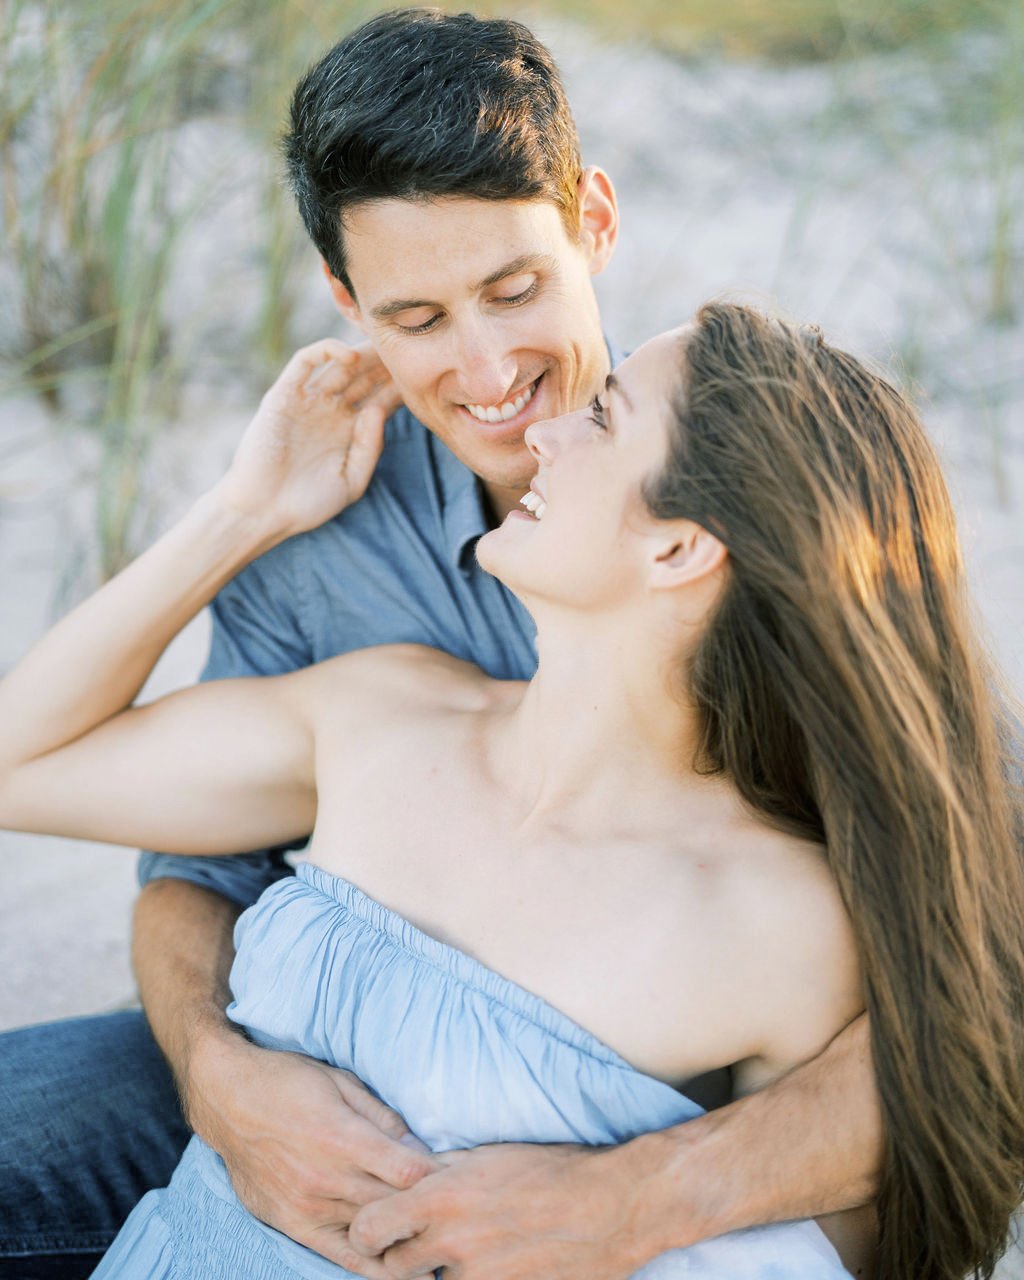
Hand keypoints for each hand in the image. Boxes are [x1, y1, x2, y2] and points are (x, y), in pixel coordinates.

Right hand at [186, 1035, 439, 1277]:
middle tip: (463, 1212)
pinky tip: (401, 1268)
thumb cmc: (287, 1080)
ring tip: (442, 1239)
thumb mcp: (340, 1081)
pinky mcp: (294, 1225)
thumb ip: (381, 1117)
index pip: (409, 1172)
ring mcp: (309, 1207)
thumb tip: (417, 1145)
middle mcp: (327, 1179)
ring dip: (406, 1234)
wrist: (227, 1099)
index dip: (441, 1178)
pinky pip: (341, 1256)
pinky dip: (373, 1265)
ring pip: (373, 1233)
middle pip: (395, 1207)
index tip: (465, 1179)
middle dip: (431, 1209)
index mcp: (343, 1137)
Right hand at [216, 339, 399, 539]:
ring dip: (363, 354)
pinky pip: (305, 362)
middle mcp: (329, 412)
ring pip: (339, 365)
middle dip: (385, 366)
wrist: (263, 512)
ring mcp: (307, 401)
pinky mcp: (283, 394)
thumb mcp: (352, 480)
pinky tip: (352, 356)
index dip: (399, 388)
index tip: (423, 379)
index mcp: (348, 432)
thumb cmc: (307, 504)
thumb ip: (370, 448)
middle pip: (363, 378)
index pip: (379, 400)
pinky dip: (326, 351)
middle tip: (411, 352)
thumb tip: (379, 409)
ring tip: (385, 348)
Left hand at [347, 1141, 654, 1279]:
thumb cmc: (552, 1170)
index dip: (368, 1230)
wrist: (612, 1207)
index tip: (380, 1228)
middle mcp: (451, 1243)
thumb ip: (441, 1170)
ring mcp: (477, 1279)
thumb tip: (408, 1175)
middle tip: (424, 1243)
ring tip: (476, 1249)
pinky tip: (501, 1262)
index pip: (367, 1230)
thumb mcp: (488, 1155)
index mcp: (442, 1198)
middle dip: (402, 1256)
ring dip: (444, 1273)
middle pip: (392, 1268)